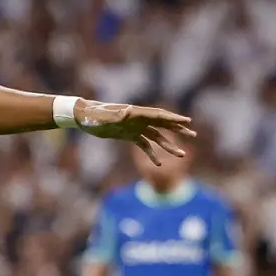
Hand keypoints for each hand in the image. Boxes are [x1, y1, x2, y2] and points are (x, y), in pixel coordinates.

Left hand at [74, 101, 195, 164]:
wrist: (82, 117)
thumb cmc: (92, 114)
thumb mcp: (104, 116)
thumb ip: (116, 114)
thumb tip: (129, 111)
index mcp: (135, 112)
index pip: (158, 115)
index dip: (173, 118)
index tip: (188, 121)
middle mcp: (138, 119)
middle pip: (162, 124)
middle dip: (178, 129)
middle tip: (193, 135)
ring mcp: (134, 127)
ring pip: (156, 137)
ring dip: (168, 145)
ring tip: (182, 154)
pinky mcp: (128, 136)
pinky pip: (144, 145)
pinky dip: (151, 153)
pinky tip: (159, 164)